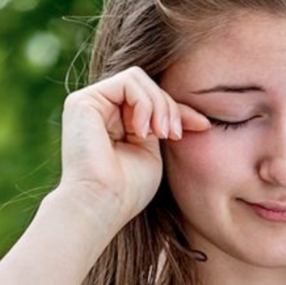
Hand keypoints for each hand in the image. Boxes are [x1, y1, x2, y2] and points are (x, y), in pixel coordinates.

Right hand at [58, 66, 209, 228]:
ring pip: (139, 79)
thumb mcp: (153, 152)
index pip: (153, 101)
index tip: (203, 126)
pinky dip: (144, 103)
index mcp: (116, 122)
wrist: (102, 205)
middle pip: (147, 85)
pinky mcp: (82, 101)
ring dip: (158, 105)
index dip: (180, 109)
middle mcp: (101, 110)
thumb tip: (192, 113)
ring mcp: (90, 103)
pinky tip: (141, 131)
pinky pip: (128, 82)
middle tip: (172, 135)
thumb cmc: (127, 190)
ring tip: (159, 134)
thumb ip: (161, 126)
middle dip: (169, 107)